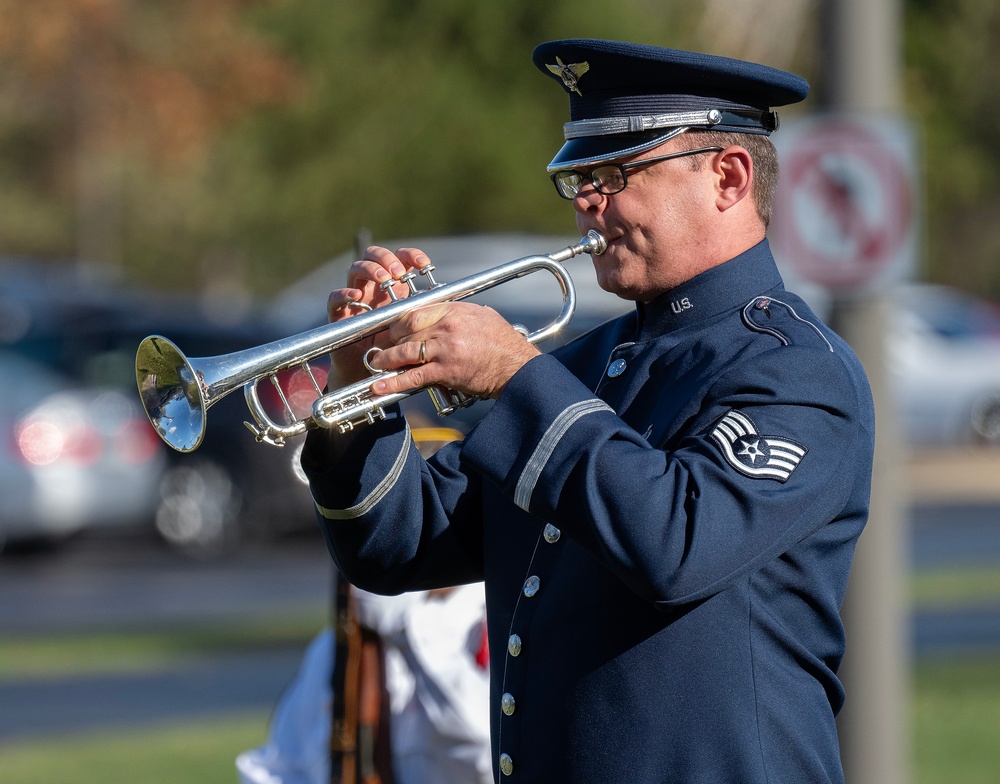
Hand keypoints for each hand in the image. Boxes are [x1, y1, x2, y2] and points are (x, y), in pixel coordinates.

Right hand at [325, 245, 433, 386]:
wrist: (372, 372)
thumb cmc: (396, 348)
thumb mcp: (414, 327)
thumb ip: (424, 312)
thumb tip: (449, 302)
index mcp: (392, 286)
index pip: (399, 259)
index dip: (410, 255)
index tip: (424, 264)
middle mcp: (372, 287)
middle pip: (373, 256)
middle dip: (387, 258)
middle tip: (399, 272)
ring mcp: (355, 298)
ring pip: (355, 270)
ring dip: (370, 270)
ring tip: (383, 278)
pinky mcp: (339, 314)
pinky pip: (335, 298)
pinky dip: (344, 294)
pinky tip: (356, 296)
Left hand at [365, 300, 540, 399]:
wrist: (517, 367)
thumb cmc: (502, 342)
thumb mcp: (480, 316)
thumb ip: (456, 313)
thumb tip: (439, 313)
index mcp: (453, 310)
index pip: (414, 312)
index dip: (397, 322)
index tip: (391, 330)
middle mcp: (447, 327)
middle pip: (405, 330)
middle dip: (390, 340)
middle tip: (382, 347)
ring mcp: (445, 349)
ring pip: (405, 352)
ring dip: (386, 359)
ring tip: (376, 364)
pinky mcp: (446, 371)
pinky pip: (413, 377)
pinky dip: (393, 382)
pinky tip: (379, 386)